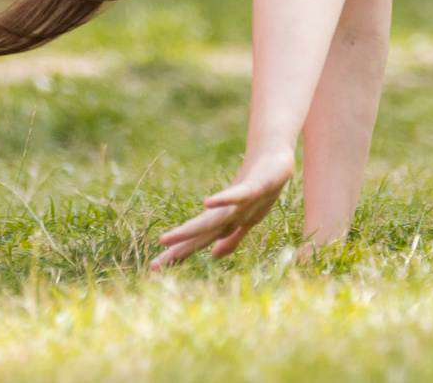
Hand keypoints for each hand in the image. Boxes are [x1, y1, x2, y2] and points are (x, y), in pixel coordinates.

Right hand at [151, 145, 295, 269]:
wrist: (279, 164)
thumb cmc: (262, 192)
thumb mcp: (247, 219)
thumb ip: (231, 238)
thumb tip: (214, 256)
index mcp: (225, 225)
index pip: (197, 242)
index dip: (177, 256)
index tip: (153, 269)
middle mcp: (230, 220)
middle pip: (200, 236)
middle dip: (178, 251)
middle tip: (154, 265)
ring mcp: (241, 206)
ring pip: (213, 221)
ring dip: (191, 231)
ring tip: (166, 238)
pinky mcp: (253, 189)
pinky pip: (237, 195)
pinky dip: (223, 200)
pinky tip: (206, 202)